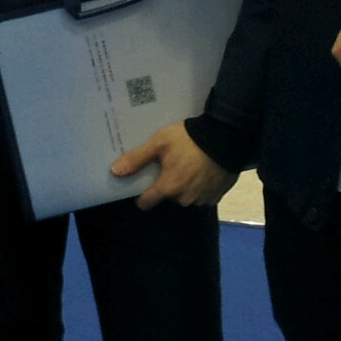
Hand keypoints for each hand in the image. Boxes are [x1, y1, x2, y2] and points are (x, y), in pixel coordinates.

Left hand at [112, 121, 238, 209]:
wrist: (225, 138)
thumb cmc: (188, 139)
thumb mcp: (159, 143)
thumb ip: (137, 159)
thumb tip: (115, 172)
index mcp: (168, 188)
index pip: (146, 202)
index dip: (141, 194)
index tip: (143, 183)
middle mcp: (184, 199)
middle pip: (167, 197)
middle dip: (167, 184)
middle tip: (170, 165)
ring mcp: (202, 199)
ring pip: (185, 197)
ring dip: (184, 186)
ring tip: (187, 166)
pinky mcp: (217, 196)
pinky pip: (202, 196)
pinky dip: (200, 186)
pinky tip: (202, 171)